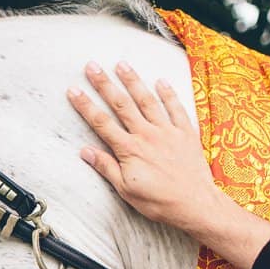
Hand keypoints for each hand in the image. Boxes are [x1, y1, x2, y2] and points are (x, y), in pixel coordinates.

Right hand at [68, 62, 269, 268]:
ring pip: (147, 100)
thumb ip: (107, 168)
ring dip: (133, 81)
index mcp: (130, 150)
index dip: (86, 105)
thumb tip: (86, 152)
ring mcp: (167, 131)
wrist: (195, 204)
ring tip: (122, 64)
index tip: (74, 90)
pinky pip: (176, 108)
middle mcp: (147, 135)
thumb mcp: (126, 190)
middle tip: (92, 66)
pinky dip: (168, 94)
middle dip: (105, 84)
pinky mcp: (185, 133)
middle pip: (121, 104)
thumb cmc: (160, 202)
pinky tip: (161, 81)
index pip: (102, 123)